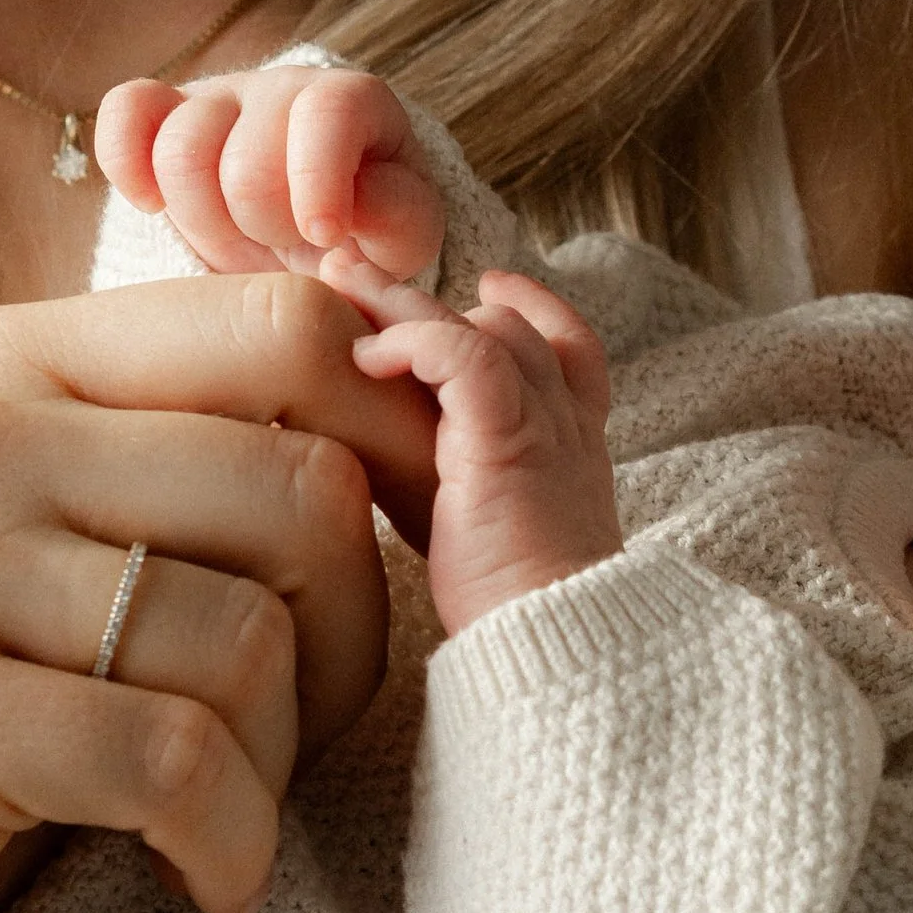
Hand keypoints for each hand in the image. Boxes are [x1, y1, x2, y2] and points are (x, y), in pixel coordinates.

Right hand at [0, 274, 434, 912]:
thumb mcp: (58, 562)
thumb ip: (196, 465)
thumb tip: (425, 393)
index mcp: (4, 363)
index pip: (290, 323)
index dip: (404, 443)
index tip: (415, 563)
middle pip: (303, 484)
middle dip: (355, 641)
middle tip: (296, 739)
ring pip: (250, 634)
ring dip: (282, 764)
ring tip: (224, 818)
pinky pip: (179, 759)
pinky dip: (230, 843)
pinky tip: (204, 877)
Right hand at [97, 67, 443, 283]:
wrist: (317, 232)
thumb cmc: (366, 233)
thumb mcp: (401, 235)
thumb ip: (395, 217)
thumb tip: (353, 209)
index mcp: (353, 102)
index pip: (327, 113)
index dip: (319, 180)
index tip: (323, 237)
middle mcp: (282, 86)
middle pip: (245, 158)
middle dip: (263, 226)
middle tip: (286, 250)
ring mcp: (218, 97)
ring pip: (180, 150)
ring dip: (206, 221)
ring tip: (242, 241)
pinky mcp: (163, 114)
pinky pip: (124, 114)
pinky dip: (127, 164)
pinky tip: (152, 207)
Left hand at [324, 250, 620, 631]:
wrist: (554, 643)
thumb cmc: (513, 609)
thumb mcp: (484, 529)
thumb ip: (451, 484)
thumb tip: (378, 463)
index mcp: (572, 445)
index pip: (569, 347)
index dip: (533, 308)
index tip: (489, 287)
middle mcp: (566, 423)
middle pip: (509, 325)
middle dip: (428, 293)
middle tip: (354, 269)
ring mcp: (543, 425)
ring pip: (483, 327)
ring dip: (404, 303)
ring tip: (340, 287)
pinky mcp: (508, 439)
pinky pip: (467, 357)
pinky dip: (416, 342)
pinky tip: (368, 356)